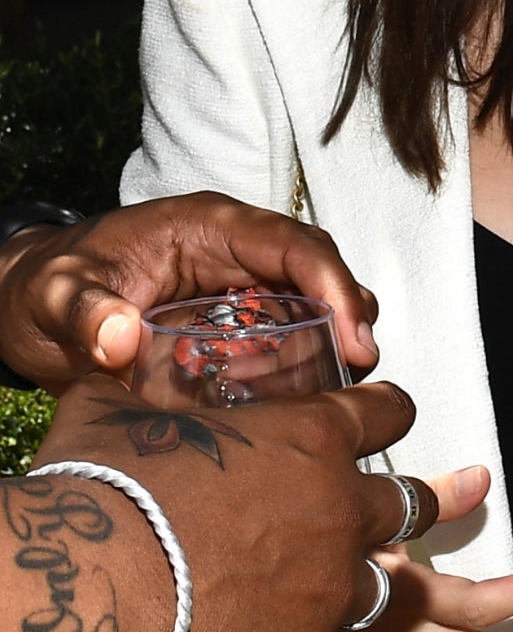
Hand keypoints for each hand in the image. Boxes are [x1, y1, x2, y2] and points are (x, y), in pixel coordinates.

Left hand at [0, 192, 379, 387]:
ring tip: (341, 389)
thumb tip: (120, 337)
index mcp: (206, 225)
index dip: (332, 283)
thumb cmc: (44, 286)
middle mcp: (233, 251)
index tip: (353, 334)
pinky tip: (297, 405)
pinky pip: (280, 340)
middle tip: (360, 368)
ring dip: (331, 342)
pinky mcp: (229, 324)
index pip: (291, 243)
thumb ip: (83, 312)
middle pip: (316, 270)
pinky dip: (298, 368)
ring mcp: (235, 287)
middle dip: (348, 314)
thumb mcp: (54, 294)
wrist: (26, 304)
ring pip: (308, 305)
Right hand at [19, 374, 438, 631]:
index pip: (387, 413)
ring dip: (344, 589)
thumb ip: (139, 390)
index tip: (385, 419)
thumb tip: (113, 361)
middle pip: (411, 505)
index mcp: (312, 439)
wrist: (83, 588)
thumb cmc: (100, 488)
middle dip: (407, 505)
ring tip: (309, 597)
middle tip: (391, 513)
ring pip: (374, 590)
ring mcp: (330, 594)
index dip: (385, 413)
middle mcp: (340, 513)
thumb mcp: (115, 411)